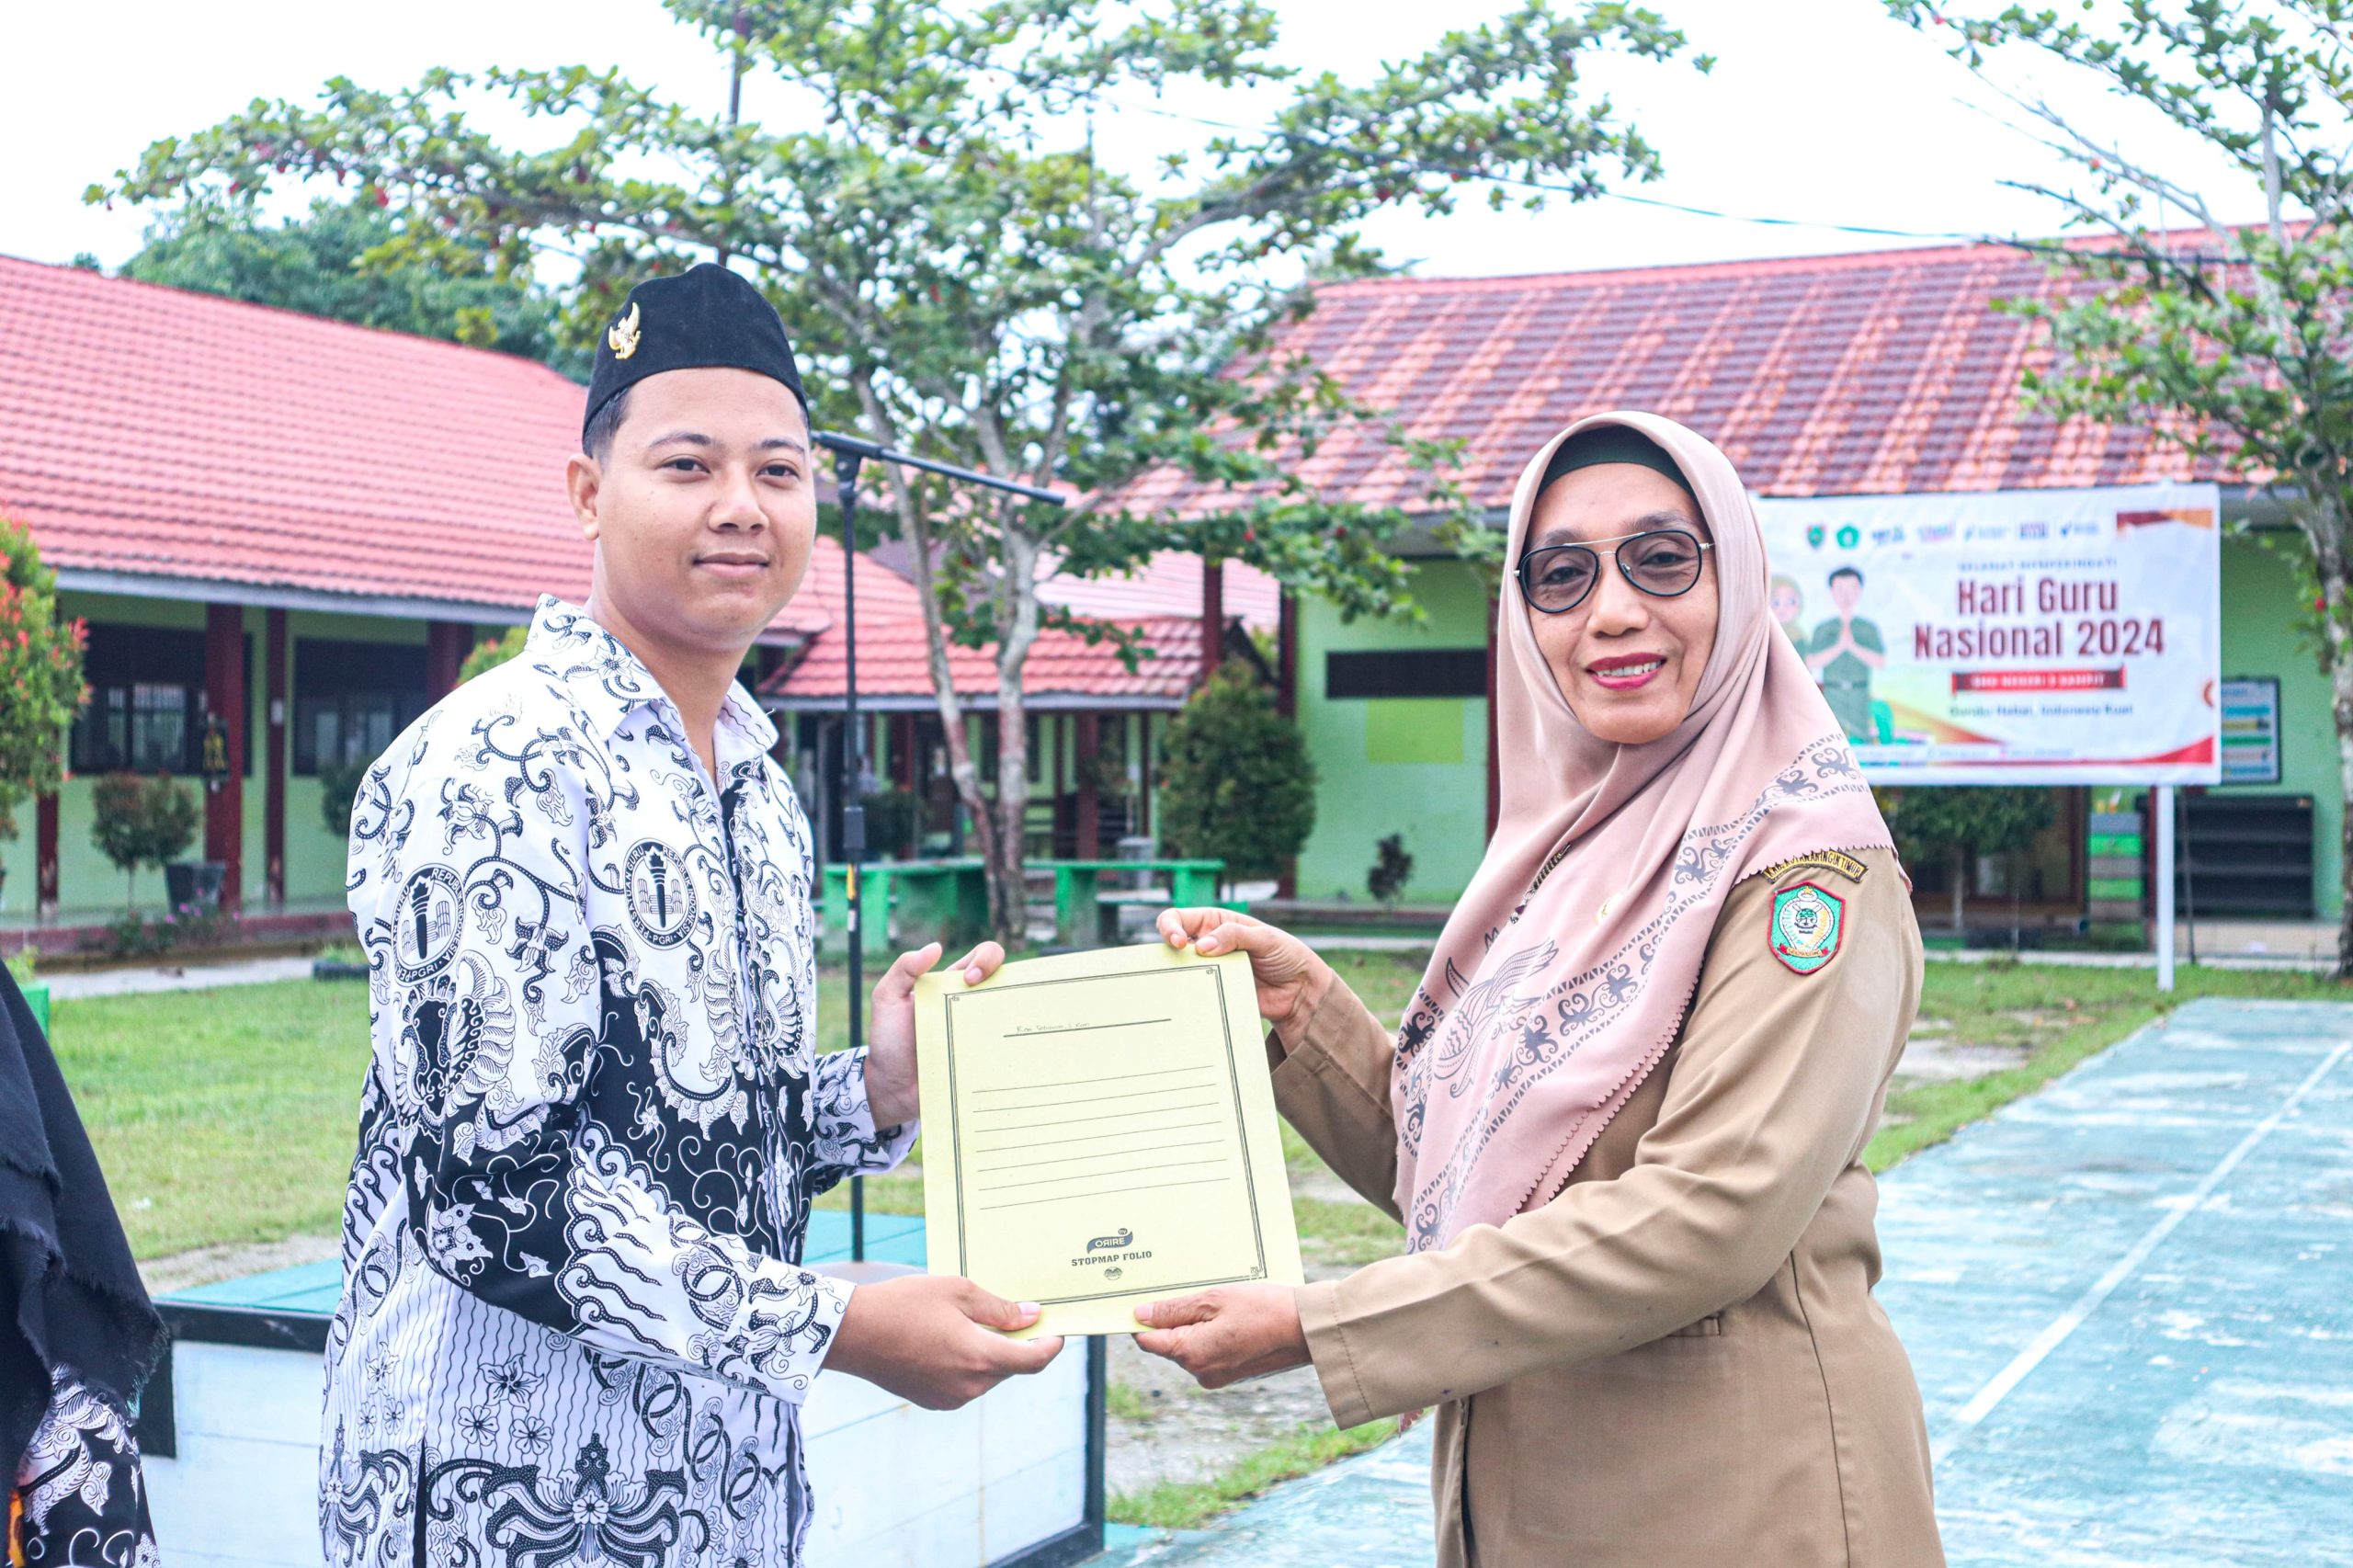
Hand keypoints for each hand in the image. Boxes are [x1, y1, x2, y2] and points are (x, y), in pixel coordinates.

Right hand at [828, 1274, 1064, 1409]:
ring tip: (972, 1323)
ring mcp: (950, 1398)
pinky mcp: (934, 1401)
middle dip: (1017, 1344)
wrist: (853, 1333)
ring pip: (988, 1376)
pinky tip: (951, 1340)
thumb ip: (1000, 1309)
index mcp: (980, 1358)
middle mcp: (970, 1386)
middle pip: (1011, 1367)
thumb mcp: (958, 1292)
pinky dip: (969, 1365)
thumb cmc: (905, 1304)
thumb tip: (1032, 1316)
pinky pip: (966, 1384)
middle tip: (1014, 1315)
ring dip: (991, 1354)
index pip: (1034, 1360)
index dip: (1052, 1345)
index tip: (1057, 1330)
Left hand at [865, 939, 1004, 1126]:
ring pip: (1012, 1014)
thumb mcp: (887, 999)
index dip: (986, 959)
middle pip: (1006, 980)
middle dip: (1007, 978)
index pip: (981, 958)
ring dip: (1014, 1012)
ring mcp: (980, 1033)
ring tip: (1001, 1024)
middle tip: (984, 997)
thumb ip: (903, 969)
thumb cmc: (888, 1041)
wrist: (892, 1088)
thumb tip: (936, 947)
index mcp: (950, 987)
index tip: (970, 979)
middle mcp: (971, 1006)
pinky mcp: (985, 1059)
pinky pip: (1007, 1050)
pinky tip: (1007, 1050)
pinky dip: (1013, 1047)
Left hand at [1132, 1285, 1309, 1388]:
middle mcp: (1200, 1372)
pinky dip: (1212, 1334)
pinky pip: (1208, 1352)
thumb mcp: (1215, 1299)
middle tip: (1198, 1293)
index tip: (1145, 1298)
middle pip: (1170, 1343)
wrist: (1306, 1329)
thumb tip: (1141, 1315)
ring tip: (1221, 1304)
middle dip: (1175, 1319)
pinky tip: (1231, 1317)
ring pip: (1189, 1347)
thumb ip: (1174, 1309)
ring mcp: (1216, 1376)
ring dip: (1196, 1325)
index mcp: (1192, 1354)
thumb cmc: (1263, 1309)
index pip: (1148, 1340)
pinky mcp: (1230, 1374)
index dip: (1143, 1319)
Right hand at [1155, 908, 1332, 1050]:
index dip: (1171, 927)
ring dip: (1179, 975)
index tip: (1179, 942)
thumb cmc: (1286, 955)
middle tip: (1179, 961)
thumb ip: (1235, 935)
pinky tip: (1196, 999)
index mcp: (1217, 922)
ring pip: (1180, 971)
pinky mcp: (1216, 991)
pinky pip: (1196, 994)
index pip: (1180, 918)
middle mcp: (1208, 944)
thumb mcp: (1265, 938)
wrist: (1300, 991)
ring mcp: (1210, 969)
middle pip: (1172, 945)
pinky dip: (1191, 996)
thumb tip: (1202, 946)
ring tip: (1188, 982)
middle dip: (1168, 952)